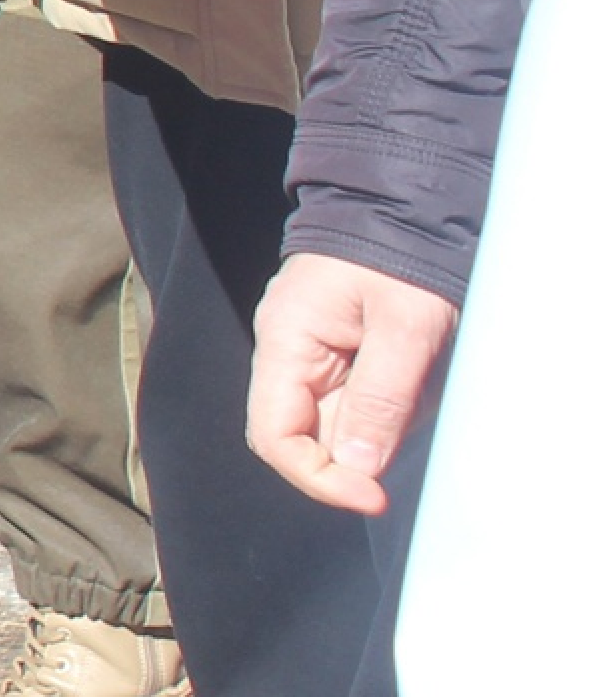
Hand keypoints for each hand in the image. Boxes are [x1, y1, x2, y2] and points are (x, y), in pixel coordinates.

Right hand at [243, 249, 458, 514]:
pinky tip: (415, 367)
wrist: (398, 201)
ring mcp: (310, 354)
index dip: (319, 478)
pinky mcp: (338, 353)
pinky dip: (393, 402)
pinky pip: (360, 401)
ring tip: (421, 372)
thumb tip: (359, 468)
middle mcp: (286, 354)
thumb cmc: (399, 254)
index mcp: (285, 343)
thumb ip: (380, 399)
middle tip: (415, 413)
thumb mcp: (404, 326)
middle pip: (310, 436)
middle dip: (366, 445)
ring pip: (342, 423)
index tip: (373, 495)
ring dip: (386, 419)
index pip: (275, 437)